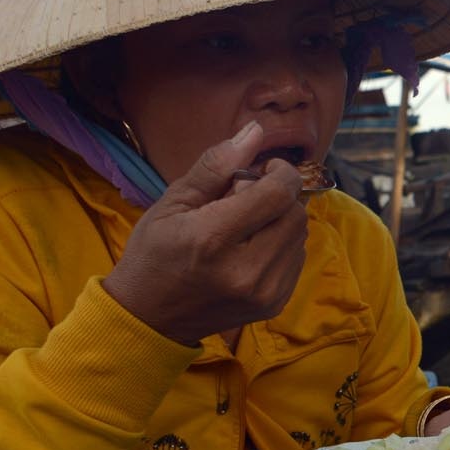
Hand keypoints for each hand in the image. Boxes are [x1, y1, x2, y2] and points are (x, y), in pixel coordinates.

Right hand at [102, 121, 307, 345]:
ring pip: (300, 235)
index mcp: (213, 239)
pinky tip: (251, 248)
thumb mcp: (173, 202)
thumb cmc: (154, 254)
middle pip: (294, 213)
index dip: (280, 172)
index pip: (277, 194)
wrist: (150, 317)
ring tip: (245, 226)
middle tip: (245, 199)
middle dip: (277, 196)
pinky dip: (281, 245)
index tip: (264, 168)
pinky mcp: (274, 305)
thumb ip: (215, 166)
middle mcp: (245, 270)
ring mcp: (264, 293)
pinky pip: (297, 258)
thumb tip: (255, 132)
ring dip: (280, 221)